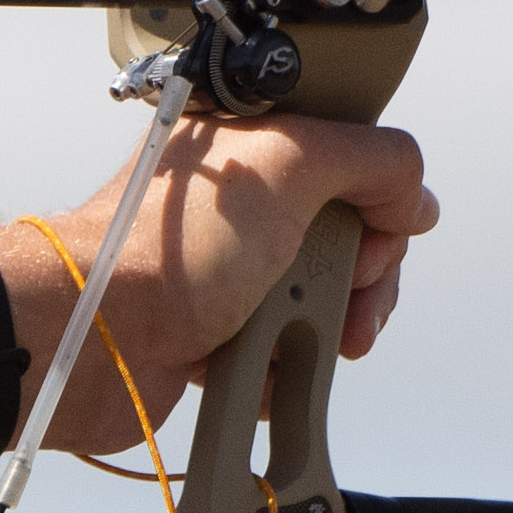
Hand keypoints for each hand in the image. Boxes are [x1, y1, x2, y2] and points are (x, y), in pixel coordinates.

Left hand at [22, 112, 437, 448]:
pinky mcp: (214, 330)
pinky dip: (285, 366)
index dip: (378, 205)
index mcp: (249, 147)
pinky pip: (280, 352)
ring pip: (318, 302)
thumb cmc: (167, 248)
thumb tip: (415, 196)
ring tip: (305, 338)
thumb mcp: (289, 165)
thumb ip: (371, 160)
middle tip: (347, 295)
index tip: (377, 232)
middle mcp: (239, 205)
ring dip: (327, 327)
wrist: (98, 336)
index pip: (351, 166)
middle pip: (346, 241)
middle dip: (361, 278)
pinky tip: (268, 362)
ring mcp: (226, 270)